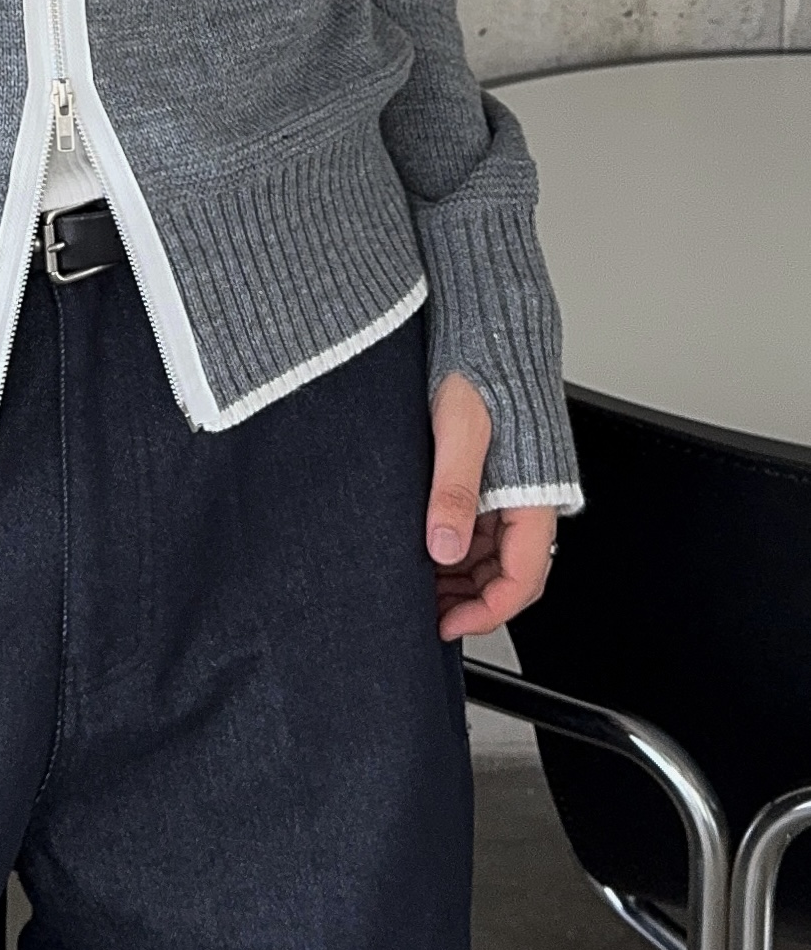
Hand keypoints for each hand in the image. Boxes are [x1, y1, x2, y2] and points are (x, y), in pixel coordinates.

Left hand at [427, 370, 555, 641]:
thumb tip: (440, 545)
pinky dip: (456, 546)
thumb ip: (452, 490)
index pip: (522, 580)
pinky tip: (424, 547)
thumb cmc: (482, 363)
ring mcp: (514, 489)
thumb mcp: (459, 429)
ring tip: (416, 582)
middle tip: (422, 609)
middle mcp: (531, 498)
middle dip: (468, 600)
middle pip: (509, 575)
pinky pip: (483, 527)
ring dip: (460, 576)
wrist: (490, 323)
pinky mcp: (498, 476)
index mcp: (535, 494)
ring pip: (493, 555)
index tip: (446, 626)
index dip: (486, 613)